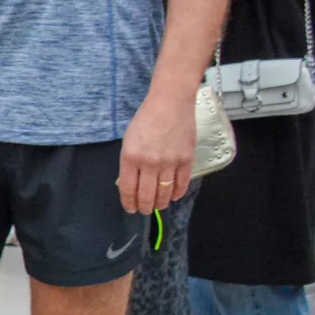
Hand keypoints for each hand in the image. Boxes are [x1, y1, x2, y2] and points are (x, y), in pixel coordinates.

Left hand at [118, 90, 193, 213]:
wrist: (170, 103)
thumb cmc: (145, 119)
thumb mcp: (129, 140)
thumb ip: (129, 162)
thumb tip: (129, 183)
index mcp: (130, 157)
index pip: (128, 188)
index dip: (128, 202)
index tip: (130, 208)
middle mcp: (149, 163)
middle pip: (146, 195)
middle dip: (144, 207)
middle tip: (144, 211)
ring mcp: (169, 162)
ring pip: (164, 192)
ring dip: (160, 203)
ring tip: (158, 206)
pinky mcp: (186, 160)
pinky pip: (181, 183)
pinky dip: (177, 193)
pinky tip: (173, 196)